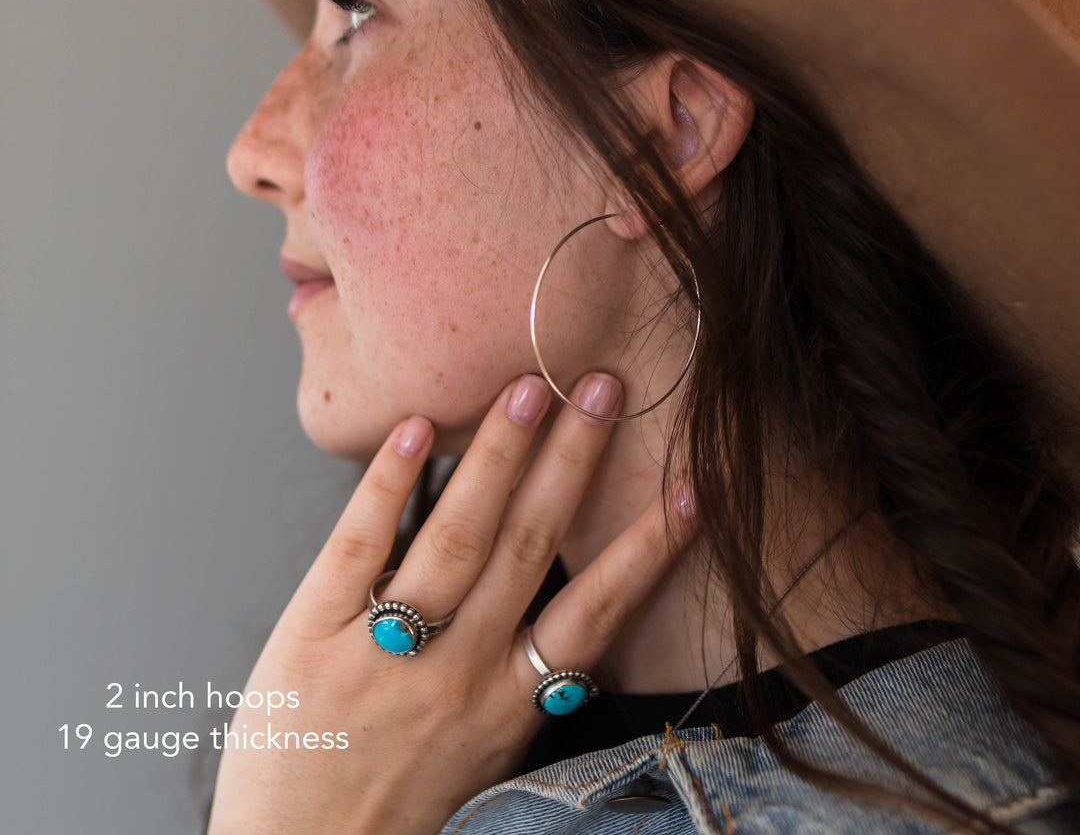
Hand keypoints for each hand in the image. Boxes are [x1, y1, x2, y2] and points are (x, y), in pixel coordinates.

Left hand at [206, 372, 692, 834]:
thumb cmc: (394, 809)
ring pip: (456, 538)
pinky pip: (357, 547)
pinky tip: (415, 429)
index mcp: (506, 705)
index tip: (686, 490)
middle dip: (572, 462)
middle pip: (527, 548)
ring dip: (496, 457)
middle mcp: (457, 674)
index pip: (594, 614)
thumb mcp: (480, 752)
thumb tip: (552, 596)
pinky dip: (389, 485)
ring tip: (529, 390)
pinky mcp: (312, 636)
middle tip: (600, 387)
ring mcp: (384, 653)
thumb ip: (515, 676)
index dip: (644, 549)